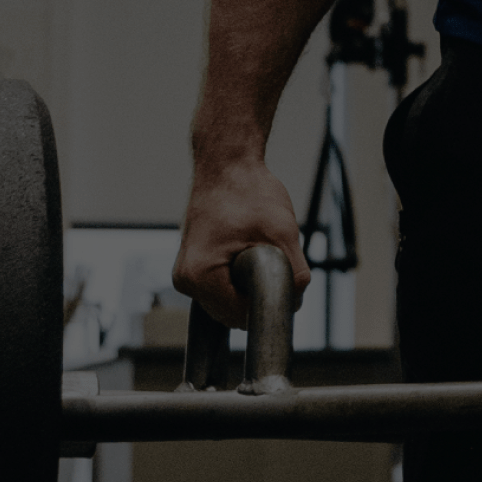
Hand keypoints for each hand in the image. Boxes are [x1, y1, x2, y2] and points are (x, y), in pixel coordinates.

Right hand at [171, 158, 311, 327]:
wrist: (226, 165)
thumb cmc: (248, 191)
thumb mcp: (282, 232)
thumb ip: (295, 273)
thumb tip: (295, 302)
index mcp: (200, 276)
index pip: (243, 317)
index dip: (269, 301)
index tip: (279, 274)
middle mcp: (186, 281)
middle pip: (234, 314)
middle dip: (258, 294)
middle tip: (268, 256)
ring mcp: (186, 275)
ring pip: (229, 303)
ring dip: (248, 286)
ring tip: (254, 249)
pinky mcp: (193, 268)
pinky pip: (222, 289)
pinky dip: (239, 278)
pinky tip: (245, 252)